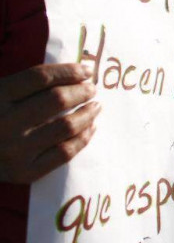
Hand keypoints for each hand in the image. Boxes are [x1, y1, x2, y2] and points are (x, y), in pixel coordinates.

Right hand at [0, 63, 100, 182]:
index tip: (86, 70)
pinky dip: (83, 138)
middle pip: (57, 100)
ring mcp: (15, 150)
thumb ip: (24, 84)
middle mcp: (5, 123)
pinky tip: (90, 128)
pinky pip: (65, 153)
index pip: (40, 77)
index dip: (68, 71)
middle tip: (92, 89)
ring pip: (66, 126)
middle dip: (82, 91)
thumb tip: (73, 73)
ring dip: (88, 114)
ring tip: (95, 106)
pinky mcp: (25, 172)